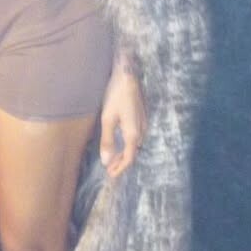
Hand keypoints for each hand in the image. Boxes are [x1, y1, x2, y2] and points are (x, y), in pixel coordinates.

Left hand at [99, 62, 146, 179]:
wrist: (128, 76)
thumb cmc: (116, 96)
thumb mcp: (107, 119)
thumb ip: (107, 141)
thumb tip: (106, 161)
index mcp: (134, 134)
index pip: (129, 158)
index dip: (120, 168)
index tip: (110, 174)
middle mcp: (142, 131)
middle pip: (132, 152)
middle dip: (121, 162)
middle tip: (109, 168)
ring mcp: (143, 123)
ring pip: (134, 144)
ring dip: (124, 152)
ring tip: (112, 156)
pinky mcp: (142, 116)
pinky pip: (136, 136)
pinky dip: (127, 143)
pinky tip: (120, 140)